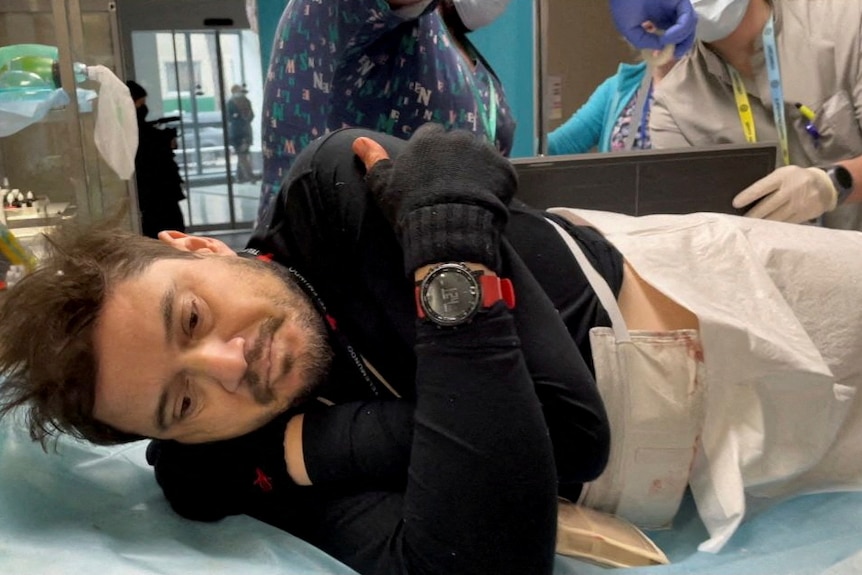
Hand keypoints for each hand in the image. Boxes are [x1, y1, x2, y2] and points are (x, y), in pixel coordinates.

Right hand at [353, 124, 516, 273]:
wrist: (448, 232)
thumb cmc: (411, 209)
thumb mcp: (384, 187)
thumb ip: (374, 160)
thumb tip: (358, 140)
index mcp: (428, 139)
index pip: (431, 135)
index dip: (431, 155)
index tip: (431, 173)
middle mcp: (457, 138)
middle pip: (458, 144)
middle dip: (457, 160)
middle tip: (453, 187)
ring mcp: (484, 152)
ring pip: (481, 156)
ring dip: (478, 170)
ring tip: (472, 196)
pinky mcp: (504, 169)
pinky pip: (501, 173)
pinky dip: (496, 184)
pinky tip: (488, 202)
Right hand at [609, 0, 696, 58]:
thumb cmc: (622, 4)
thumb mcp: (629, 30)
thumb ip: (644, 41)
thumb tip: (660, 48)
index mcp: (659, 19)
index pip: (673, 36)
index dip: (671, 48)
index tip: (662, 56)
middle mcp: (670, 13)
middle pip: (686, 32)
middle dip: (683, 46)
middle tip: (674, 54)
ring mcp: (675, 6)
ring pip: (690, 26)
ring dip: (682, 39)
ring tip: (668, 45)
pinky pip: (687, 17)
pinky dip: (680, 30)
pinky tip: (668, 37)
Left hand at [732, 165, 837, 222]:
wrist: (825, 185)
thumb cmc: (796, 178)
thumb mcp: (783, 174)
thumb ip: (769, 183)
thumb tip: (748, 197)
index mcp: (783, 176)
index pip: (762, 187)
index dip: (748, 196)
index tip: (736, 203)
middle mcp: (791, 189)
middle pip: (767, 206)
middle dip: (753, 215)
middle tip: (741, 221)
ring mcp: (799, 203)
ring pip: (776, 217)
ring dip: (762, 223)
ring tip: (751, 227)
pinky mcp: (805, 214)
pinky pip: (786, 223)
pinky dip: (775, 227)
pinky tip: (766, 229)